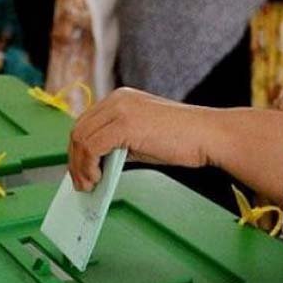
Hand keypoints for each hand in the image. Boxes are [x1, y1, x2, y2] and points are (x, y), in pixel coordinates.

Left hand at [68, 87, 215, 190]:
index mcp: (120, 98)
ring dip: (80, 167)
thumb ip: (118, 143)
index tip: (78, 169)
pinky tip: (97, 179)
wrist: (208, 135)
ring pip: (81, 139)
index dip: (77, 148)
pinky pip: (92, 147)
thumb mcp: (141, 137)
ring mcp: (120, 109)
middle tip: (80, 182)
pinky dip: (88, 166)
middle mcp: (117, 99)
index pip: (86, 123)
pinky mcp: (124, 124)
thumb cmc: (182, 138)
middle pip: (78, 130)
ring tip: (88, 185)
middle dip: (75, 160)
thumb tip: (97, 164)